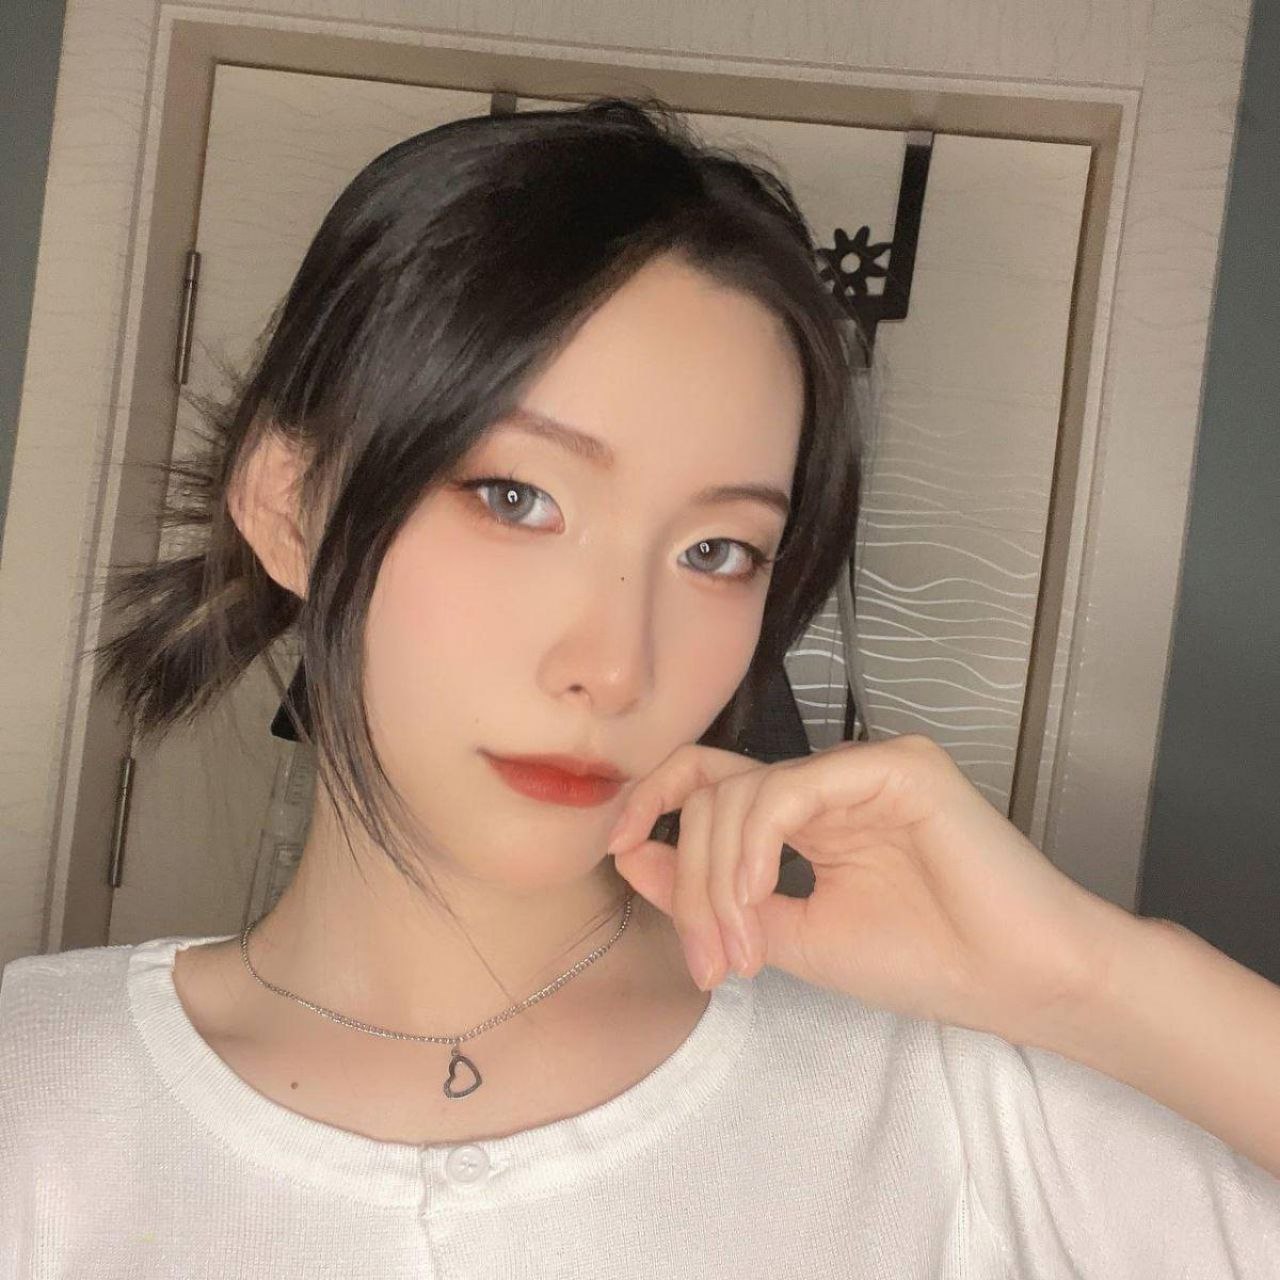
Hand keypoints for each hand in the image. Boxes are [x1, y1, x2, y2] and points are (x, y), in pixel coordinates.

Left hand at [607, 734, 1131, 1045]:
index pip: (711, 781)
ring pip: (741, 791)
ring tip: (740, 949)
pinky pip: (790, 788)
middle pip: (713, 790)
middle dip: (686, 875)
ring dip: (716, 877)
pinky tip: (758, 897)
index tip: (616, 849)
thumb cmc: (925, 961)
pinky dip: (753, 846)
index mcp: (809, 812)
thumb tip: (631, 855)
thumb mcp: (794, 936)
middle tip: (709, 958)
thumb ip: (716, 897)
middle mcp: (830, 779)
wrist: (1019, 982)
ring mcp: (862, 766)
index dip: (652, 803)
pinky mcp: (894, 765)